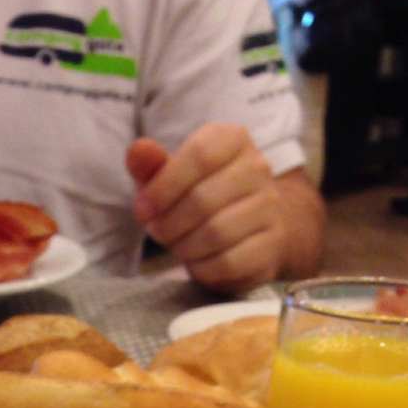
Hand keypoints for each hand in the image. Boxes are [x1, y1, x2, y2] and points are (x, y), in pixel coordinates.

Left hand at [127, 126, 287, 293]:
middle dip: (170, 223)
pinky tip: (197, 262)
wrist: (255, 225)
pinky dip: (202, 268)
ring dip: (185, 247)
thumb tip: (137, 151)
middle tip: (159, 232)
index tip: (143, 210)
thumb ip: (152, 165)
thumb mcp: (173, 175)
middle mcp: (257, 168)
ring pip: (216, 233)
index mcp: (232, 140)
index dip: (164, 187)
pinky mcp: (270, 246)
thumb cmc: (204, 195)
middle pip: (203, 199)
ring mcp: (269, 208)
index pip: (199, 154)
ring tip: (178, 246)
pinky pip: (228, 263)